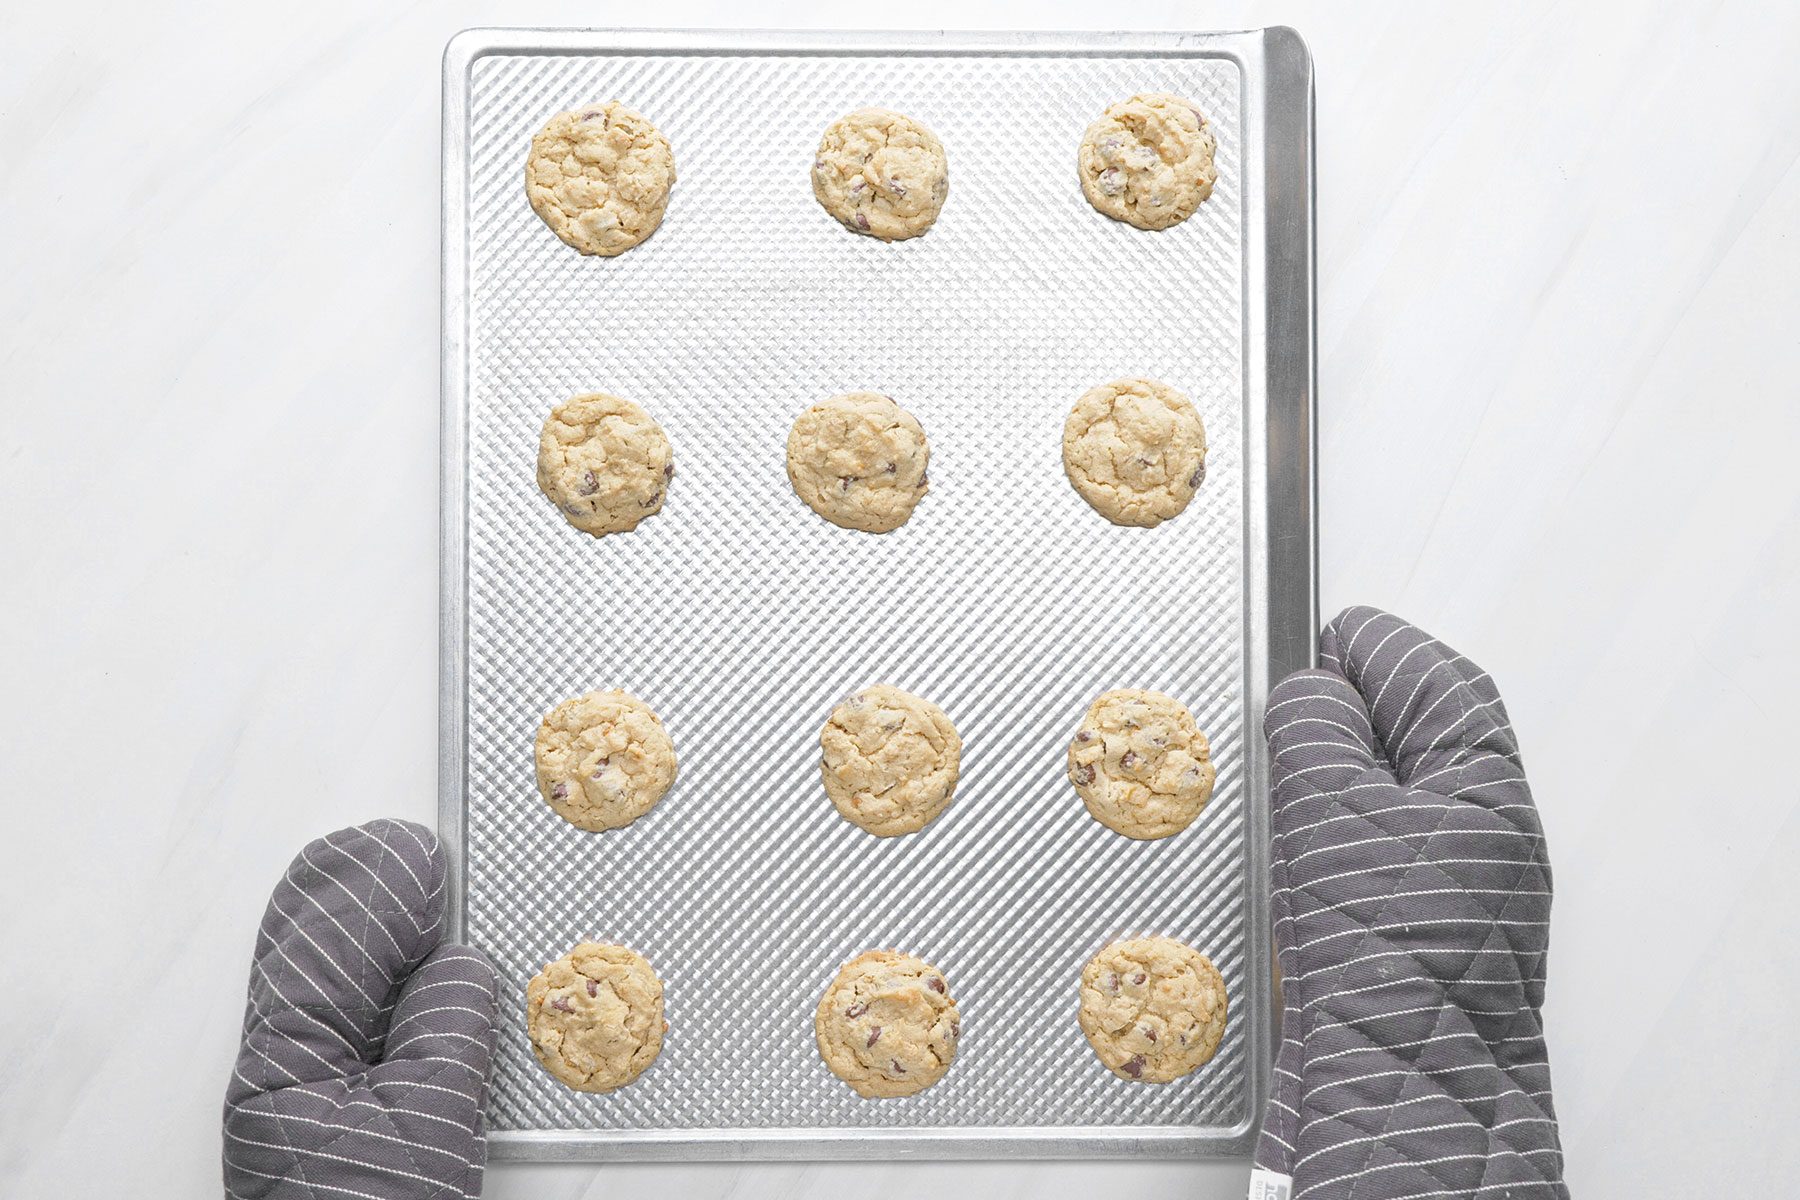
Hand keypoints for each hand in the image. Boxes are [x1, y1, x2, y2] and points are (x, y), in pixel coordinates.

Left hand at [223, 819, 497, 1198]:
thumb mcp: (429, 1133)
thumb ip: (446, 1034)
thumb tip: (460, 963)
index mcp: (288, 1064)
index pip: (326, 946)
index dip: (374, 892)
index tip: (422, 858)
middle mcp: (278, 1069)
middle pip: (307, 951)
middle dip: (359, 894)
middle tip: (413, 853)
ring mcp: (294, 1088)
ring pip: (318, 980)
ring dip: (362, 927)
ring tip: (406, 883)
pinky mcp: (323, 1109)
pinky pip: (337, 1019)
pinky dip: (367, 976)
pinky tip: (400, 962)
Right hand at [1256, 608, 1566, 1197]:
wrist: (1402, 1086)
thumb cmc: (1382, 953)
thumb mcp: (1329, 809)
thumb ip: (1317, 729)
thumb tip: (1315, 689)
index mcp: (1485, 784)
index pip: (1436, 679)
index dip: (1376, 648)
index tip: (1327, 634)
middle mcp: (1492, 832)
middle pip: (1431, 736)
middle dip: (1366, 705)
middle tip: (1306, 689)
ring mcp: (1467, 887)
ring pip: (1408, 799)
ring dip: (1353, 772)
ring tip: (1294, 765)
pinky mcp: (1430, 936)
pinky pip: (1391, 857)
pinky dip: (1349, 834)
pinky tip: (1307, 848)